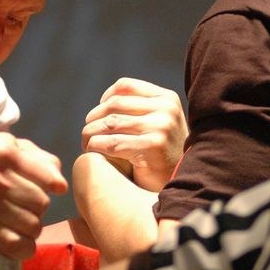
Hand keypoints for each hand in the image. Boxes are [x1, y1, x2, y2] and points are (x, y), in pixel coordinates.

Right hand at [0, 133, 66, 258]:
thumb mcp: (4, 147)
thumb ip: (36, 158)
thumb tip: (59, 184)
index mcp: (3, 152)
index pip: (46, 175)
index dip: (54, 185)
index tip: (56, 189)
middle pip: (41, 204)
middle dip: (39, 209)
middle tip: (26, 207)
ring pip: (31, 226)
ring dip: (32, 229)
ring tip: (20, 224)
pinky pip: (15, 245)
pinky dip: (24, 248)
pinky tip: (20, 243)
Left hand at [81, 77, 186, 191]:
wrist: (183, 183)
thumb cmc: (163, 155)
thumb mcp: (160, 123)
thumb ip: (141, 109)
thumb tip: (106, 100)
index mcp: (167, 98)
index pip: (125, 86)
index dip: (105, 98)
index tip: (97, 114)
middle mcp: (166, 109)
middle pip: (114, 104)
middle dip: (93, 118)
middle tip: (86, 133)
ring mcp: (161, 127)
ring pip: (109, 123)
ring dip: (90, 133)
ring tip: (86, 143)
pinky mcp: (153, 147)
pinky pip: (112, 143)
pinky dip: (96, 146)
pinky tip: (92, 152)